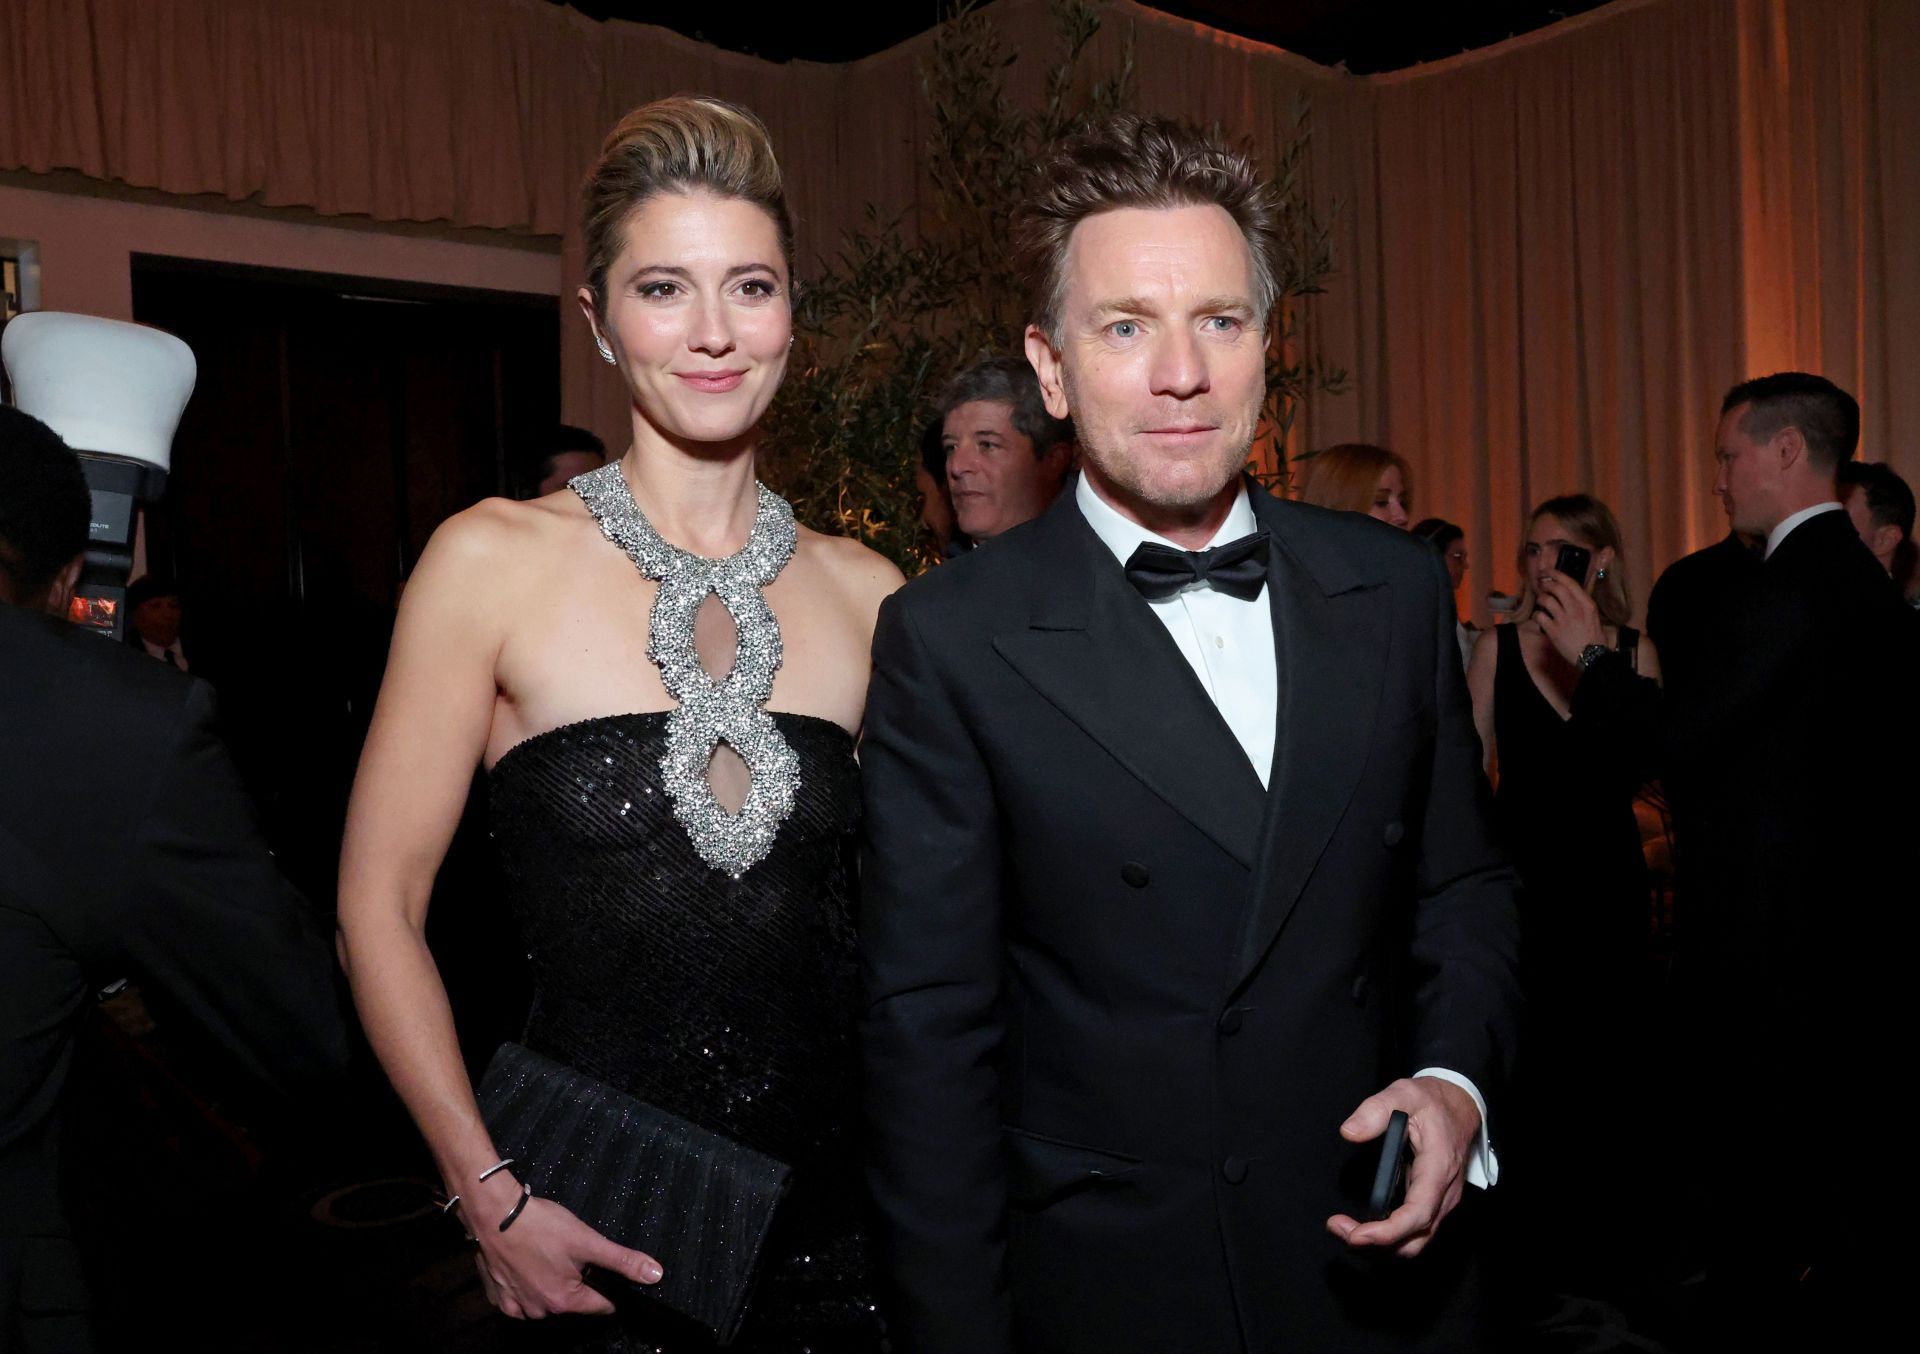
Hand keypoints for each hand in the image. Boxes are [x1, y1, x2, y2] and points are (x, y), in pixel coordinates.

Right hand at [466, 1174, 661, 1318]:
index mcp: (565, 1301)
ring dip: (549, 1284)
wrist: (493, 1214)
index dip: (608, 1289)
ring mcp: (515, 1305)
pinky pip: (518, 1298)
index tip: (603, 1272)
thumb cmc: (541, 1226)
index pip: (600, 1306)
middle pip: (571, 1303)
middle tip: (570, 1255)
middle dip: (576, 1283)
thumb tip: (655, 1276)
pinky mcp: (497, 1295)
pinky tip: (525, 1263)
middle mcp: (539, 1310)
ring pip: (544, 1301)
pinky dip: (524, 1285)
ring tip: (546, 1255)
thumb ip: (622, 1261)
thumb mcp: (588, 1241)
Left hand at [1325, 1076, 1480, 1258]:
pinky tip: (1364, 1229)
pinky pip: (1415, 1235)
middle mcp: (1444, 1195)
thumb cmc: (1434, 1101)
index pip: (1418, 1215)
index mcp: (1438, 1169)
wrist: (1461, 1105)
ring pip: (1415, 1244)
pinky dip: (1389, 1240)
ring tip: (1344, 1230)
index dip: (1388, 1232)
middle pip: (1414, 1242)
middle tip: (1339, 1230)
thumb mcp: (1405, 1093)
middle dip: (1376, 1247)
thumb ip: (1376, 1109)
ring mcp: (1441, 1203)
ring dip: (1380, 1248)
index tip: (1357, 1235)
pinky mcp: (1433, 1204)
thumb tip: (1350, 1132)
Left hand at [1532, 570, 1605, 666]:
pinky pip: (1539, 616)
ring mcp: (1564, 619)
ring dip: (1541, 599)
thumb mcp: (1593, 615)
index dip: (1556, 574)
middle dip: (1546, 584)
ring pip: (1546, 600)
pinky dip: (1537, 615)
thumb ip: (1581, 603)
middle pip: (1556, 588)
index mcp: (1587, 604)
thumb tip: (1568, 592)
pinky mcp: (1554, 631)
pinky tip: (1540, 618)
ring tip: (1542, 602)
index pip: (1570, 582)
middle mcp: (1576, 609)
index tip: (1547, 571)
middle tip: (1542, 585)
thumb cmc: (1594, 636)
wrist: (1592, 656)